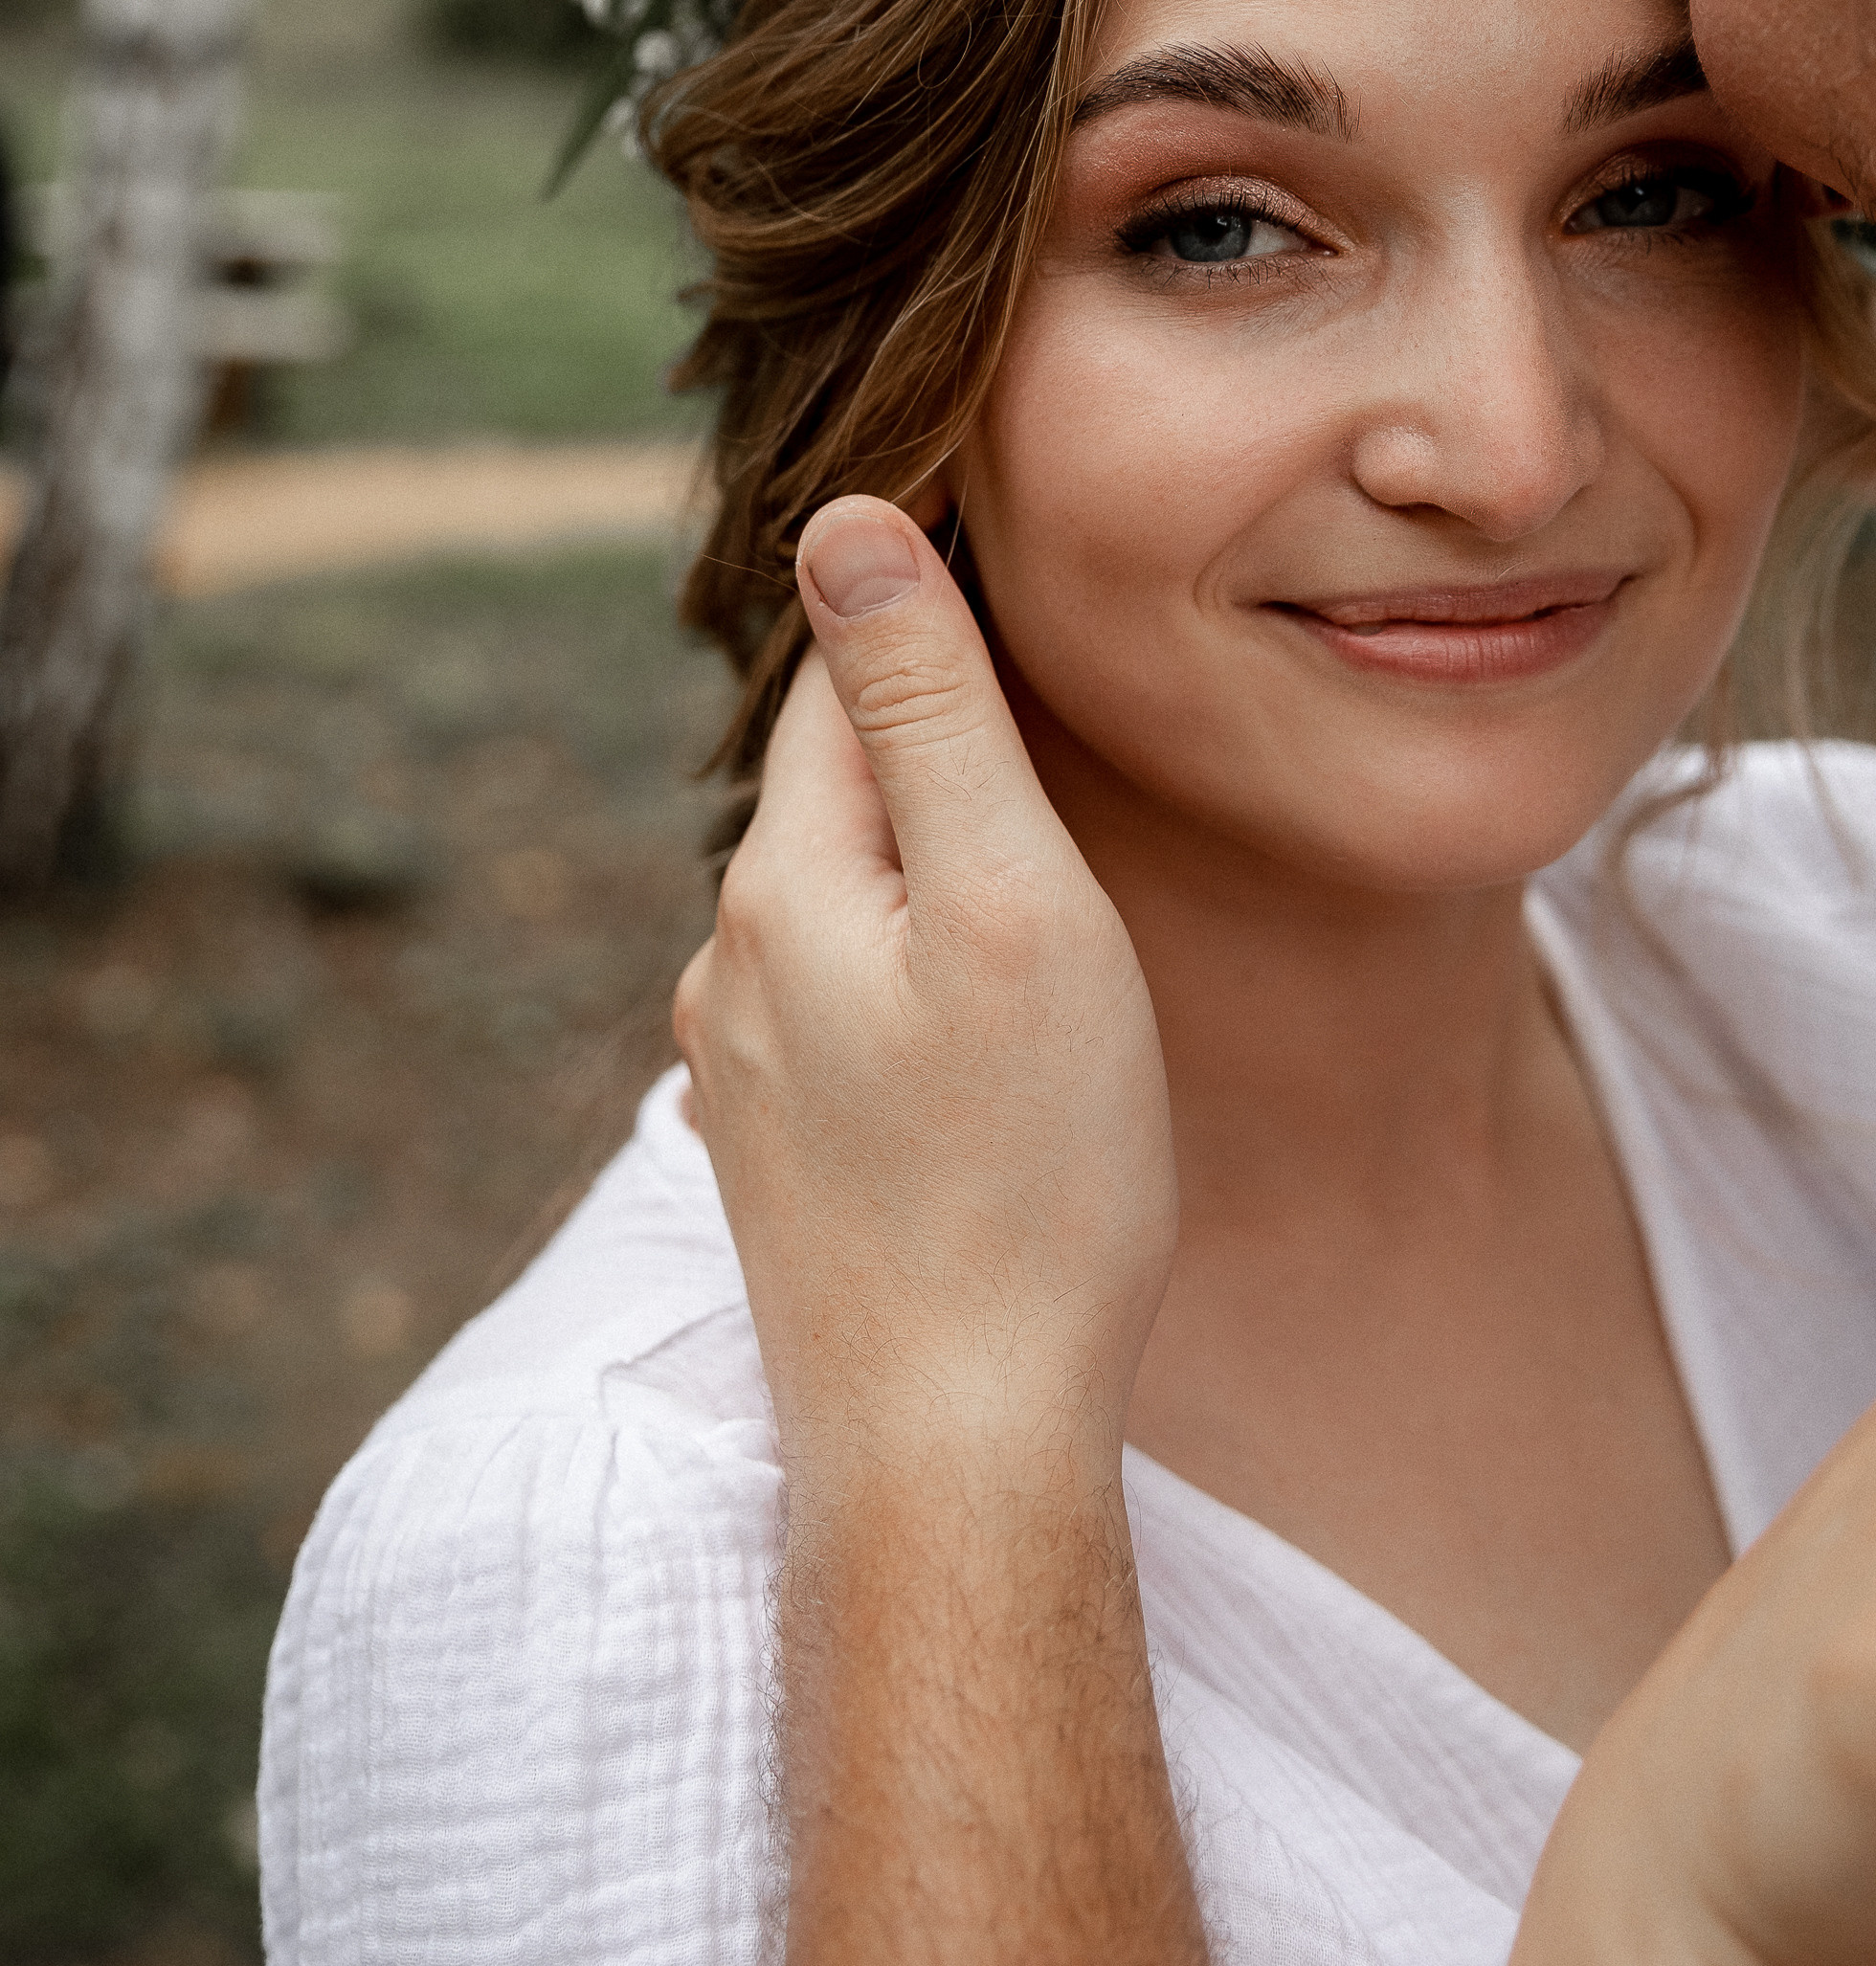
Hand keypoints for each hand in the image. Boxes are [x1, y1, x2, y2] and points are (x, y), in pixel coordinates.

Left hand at [674, 497, 1178, 1499]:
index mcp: (784, 879)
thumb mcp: (1012, 902)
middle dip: (929, 760)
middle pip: (835, 797)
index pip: (843, 684)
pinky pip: (848, 1012)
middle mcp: (733, 963)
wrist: (953, 1445)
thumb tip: (846, 520)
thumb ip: (931, 711)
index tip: (1018, 585)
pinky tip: (982, 1039)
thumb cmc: (1025, 1175)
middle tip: (1053, 730)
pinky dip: (915, 987)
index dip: (930, 628)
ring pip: (842, 911)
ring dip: (923, 884)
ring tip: (1032, 900)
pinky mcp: (782, 1159)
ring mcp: (745, 1072)